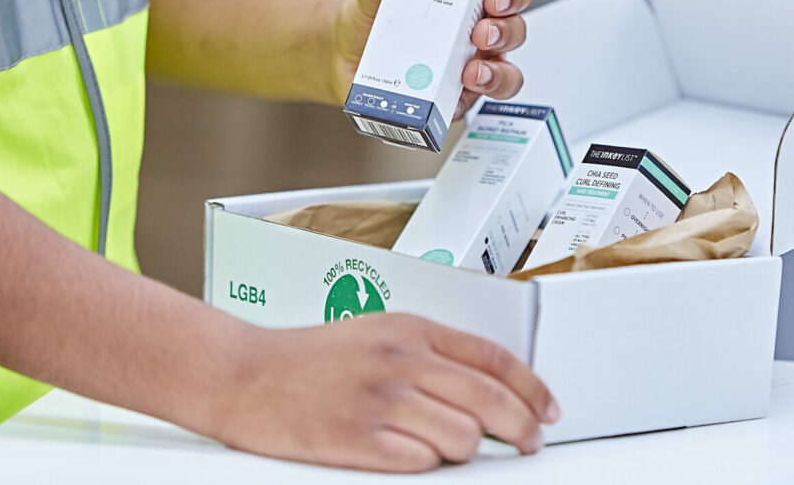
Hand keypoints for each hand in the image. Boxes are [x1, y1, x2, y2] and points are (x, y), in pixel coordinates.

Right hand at [213, 313, 559, 471]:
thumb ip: (431, 356)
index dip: (532, 388)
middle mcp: (401, 361)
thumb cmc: (310, 358)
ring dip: (465, 450)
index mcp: (410, 330)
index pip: (494, 358)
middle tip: (528, 443)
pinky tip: (410, 455)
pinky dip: (426, 465)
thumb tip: (487, 390)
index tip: (548, 410)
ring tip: (443, 446)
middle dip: (522, 428)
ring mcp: (380, 400)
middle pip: (490, 400)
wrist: (245, 375)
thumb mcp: (377, 336)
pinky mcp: (357, 439)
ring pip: (462, 438)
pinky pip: (421, 463)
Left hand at [332, 0, 533, 118]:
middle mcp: (478, 34)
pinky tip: (449, 99)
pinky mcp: (454, 100)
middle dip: (504, 31)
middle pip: (514, 31)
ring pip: (506, 74)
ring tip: (472, 74)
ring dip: (497, 74)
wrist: (344, 58)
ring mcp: (471, 68)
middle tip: (481, 33)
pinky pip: (470, 106)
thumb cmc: (371, 21)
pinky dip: (464, 103)